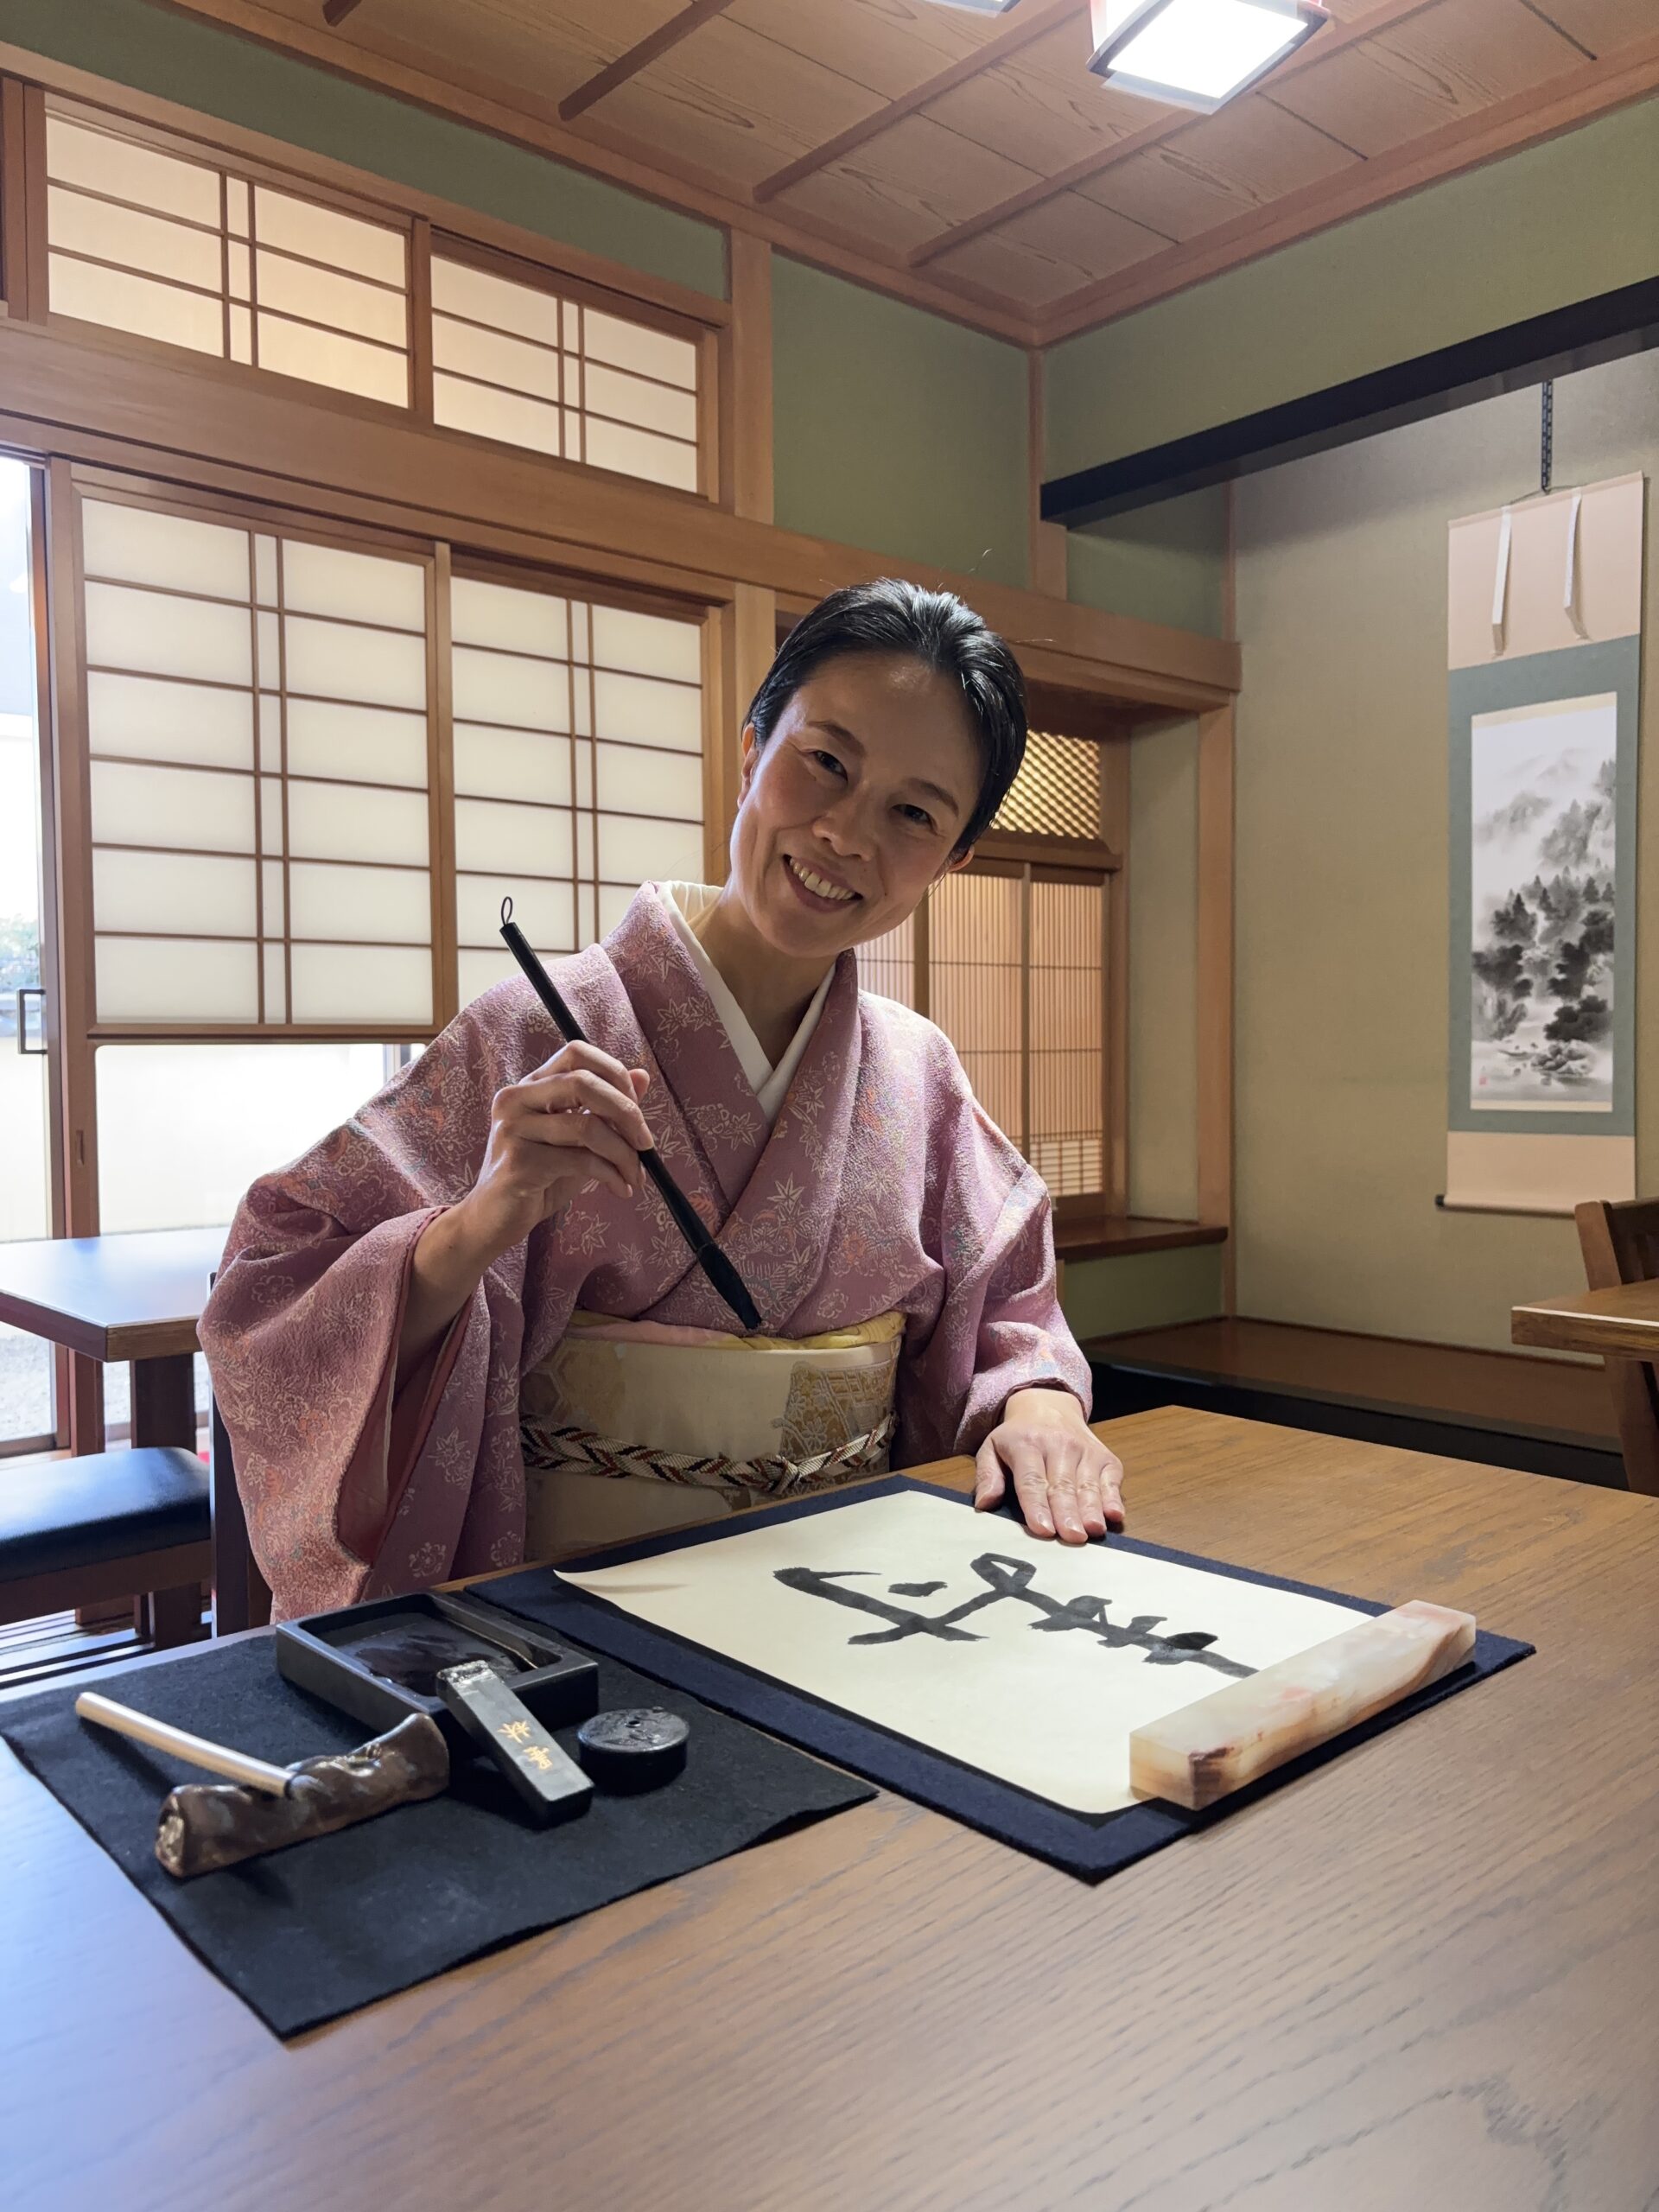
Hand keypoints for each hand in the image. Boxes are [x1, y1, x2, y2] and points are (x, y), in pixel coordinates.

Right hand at [455, 1040, 653, 1267]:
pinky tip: (621, 1189)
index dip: (614, 1073)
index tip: (636, 1106)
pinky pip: (581, 1161)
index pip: (576, 1053)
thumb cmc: (540, 1177)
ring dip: (624, 1153)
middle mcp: (516, 1099)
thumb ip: (605, 1108)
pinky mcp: (519, 1163)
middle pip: (583, 1082)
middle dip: (627, 1112)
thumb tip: (642, 1076)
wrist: (494, 1220)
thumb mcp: (578, 1140)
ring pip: (587, 1126)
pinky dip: (611, 1175)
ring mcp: (513, 1129)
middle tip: (646, 1143)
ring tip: (635, 1175)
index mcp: (530, 1086)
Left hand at [973, 1388, 1124, 1544]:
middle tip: (1071, 1537)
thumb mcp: (992, 1448)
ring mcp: (1085, 1450)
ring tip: (1092, 1531)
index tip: (1042, 1530)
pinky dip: (1113, 1497)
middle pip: (1062, 1486)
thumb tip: (984, 1504)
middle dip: (1067, 1513)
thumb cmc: (1018, 1437)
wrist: (1048, 1404)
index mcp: (1027, 1444)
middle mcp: (1059, 1445)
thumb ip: (987, 1476)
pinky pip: (1111, 1480)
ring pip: (1088, 1485)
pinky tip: (1113, 1515)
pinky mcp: (1105, 1457)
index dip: (1037, 1506)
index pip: (1032, 1480)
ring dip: (1091, 1510)